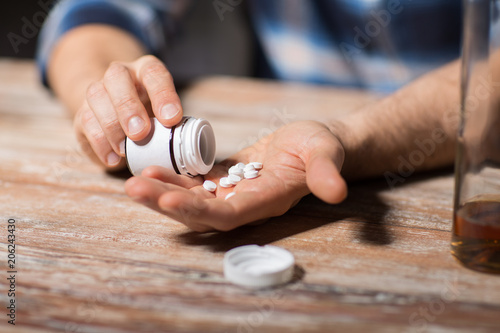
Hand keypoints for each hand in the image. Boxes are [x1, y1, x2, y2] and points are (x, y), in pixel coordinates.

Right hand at [74, 55, 183, 168]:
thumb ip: (171, 123)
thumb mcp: (165, 114)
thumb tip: (182, 144)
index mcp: (145, 70)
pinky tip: (113, 158)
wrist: (116, 112)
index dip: (163, 95)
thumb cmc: (151, 115)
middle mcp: (119, 75)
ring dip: (112, 127)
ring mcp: (97, 91)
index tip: (171, 119)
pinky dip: (99, 143)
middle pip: (117, 78)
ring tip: (125, 150)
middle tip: (140, 133)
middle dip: (129, 107)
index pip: (154, 73)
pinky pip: (85, 123)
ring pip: (96, 98)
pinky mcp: (82, 113)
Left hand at [124, 121, 347, 231]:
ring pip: (192, 199)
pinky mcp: (225, 179)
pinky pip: (194, 183)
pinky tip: (151, 166)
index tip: (166, 200)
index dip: (198, 211)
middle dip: (166, 202)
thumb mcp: (326, 153)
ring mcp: (232, 192)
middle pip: (200, 213)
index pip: (228, 214)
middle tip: (133, 188)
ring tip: (134, 179)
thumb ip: (326, 173)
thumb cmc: (321, 147)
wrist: (312, 144)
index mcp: (266, 201)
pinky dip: (174, 176)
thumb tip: (337, 191)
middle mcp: (245, 203)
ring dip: (163, 190)